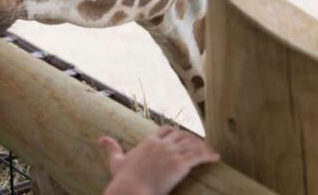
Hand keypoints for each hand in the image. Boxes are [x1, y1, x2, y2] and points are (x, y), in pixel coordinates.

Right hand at [100, 126, 219, 194]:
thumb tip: (101, 138)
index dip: (176, 132)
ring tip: (211, 152)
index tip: (183, 137)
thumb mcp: (116, 161)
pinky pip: (199, 155)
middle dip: (192, 139)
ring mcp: (171, 152)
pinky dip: (209, 155)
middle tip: (201, 145)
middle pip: (182, 135)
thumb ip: (111, 148)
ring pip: (192, 143)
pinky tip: (215, 158)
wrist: (131, 190)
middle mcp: (161, 144)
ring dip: (203, 146)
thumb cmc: (123, 179)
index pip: (165, 130)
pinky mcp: (180, 164)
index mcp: (148, 142)